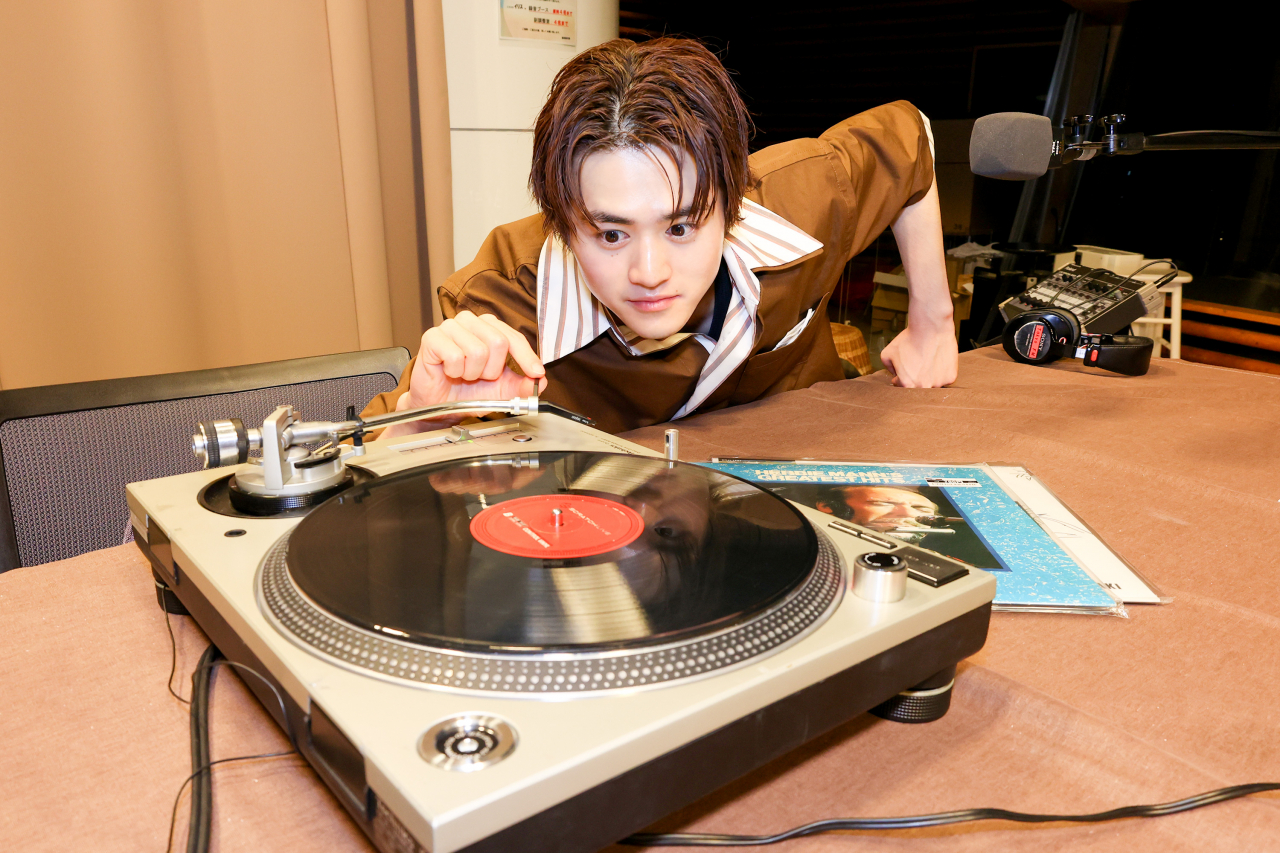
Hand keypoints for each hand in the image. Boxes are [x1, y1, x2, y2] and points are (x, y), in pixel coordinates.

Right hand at [384, 311, 545, 436]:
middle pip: (498, 341)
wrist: (439, 405)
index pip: (513, 337)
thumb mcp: (501, 390)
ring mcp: (450, 327)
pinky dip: (455, 371)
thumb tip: (540, 381)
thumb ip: (522, 386)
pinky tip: (450, 372)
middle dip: (492, 370)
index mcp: (489, 327)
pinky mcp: (432, 337)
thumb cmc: (467, 391)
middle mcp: (471, 322)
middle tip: (480, 377)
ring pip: (477, 350)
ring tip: (463, 375)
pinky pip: (454, 356)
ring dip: (472, 373)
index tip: (536, 372)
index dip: (527, 356)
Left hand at [880, 318, 957, 387]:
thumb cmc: (909, 339)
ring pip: (932, 384)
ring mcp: (938, 383)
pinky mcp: (950, 377)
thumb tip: (894, 376)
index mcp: (907, 384)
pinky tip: (937, 360)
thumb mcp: (887, 353)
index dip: (901, 377)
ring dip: (929, 376)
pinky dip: (941, 372)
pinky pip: (944, 378)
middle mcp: (924, 387)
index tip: (904, 369)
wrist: (930, 328)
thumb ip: (888, 368)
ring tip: (927, 359)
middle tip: (916, 364)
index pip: (902, 387)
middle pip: (917, 388)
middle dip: (915, 378)